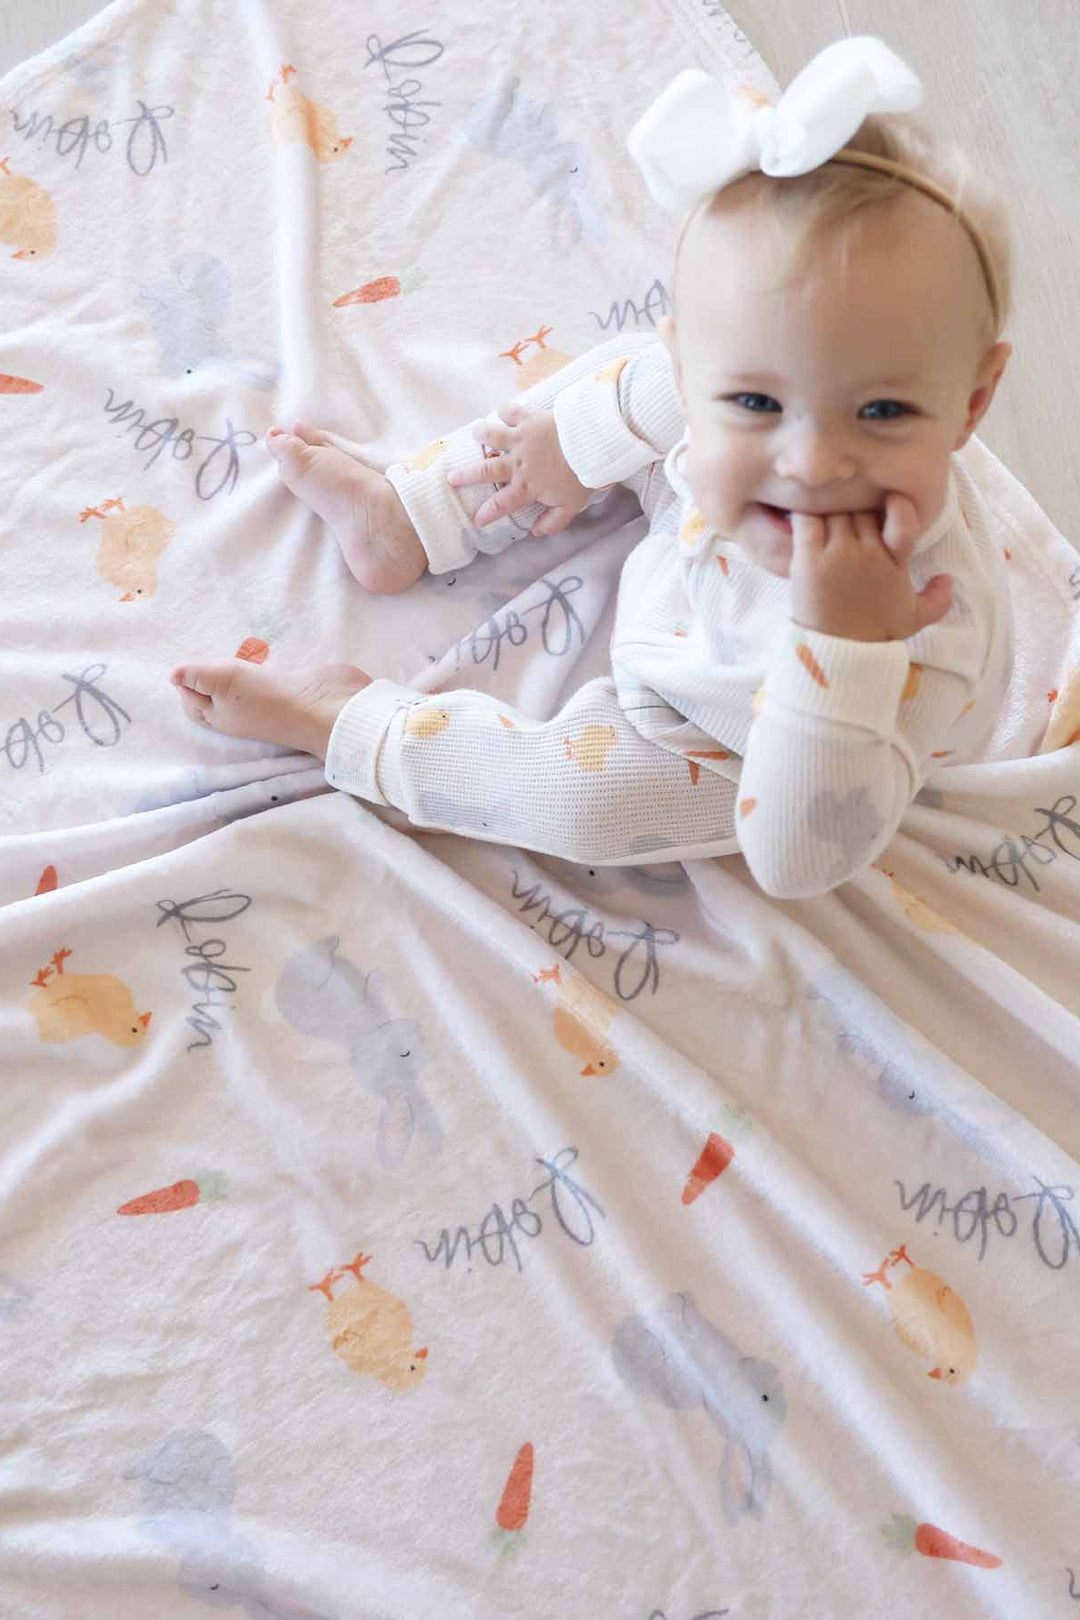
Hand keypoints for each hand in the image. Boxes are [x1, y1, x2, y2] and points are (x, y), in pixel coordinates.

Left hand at [170, 660, 371, 758]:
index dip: (187, 681)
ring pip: (239, 683)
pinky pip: (266, 675)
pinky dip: (260, 664)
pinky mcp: (287, 687)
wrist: (325, 708)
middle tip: (212, 653)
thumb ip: (197, 675)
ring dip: (235, 667)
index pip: (192, 700)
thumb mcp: (224, 683)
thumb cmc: (270, 699)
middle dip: (209, 672)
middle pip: (214, 691)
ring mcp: (265, 699)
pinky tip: (261, 653)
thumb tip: (173, 675)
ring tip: (234, 651)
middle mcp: (240, 710)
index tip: (191, 660)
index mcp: (220, 715)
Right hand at [446, 403, 591, 534]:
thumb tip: (536, 533)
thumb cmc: (581, 476)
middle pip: (486, 470)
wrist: (590, 444)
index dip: (487, 513)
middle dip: (466, 475)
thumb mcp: (570, 507)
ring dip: (482, 434)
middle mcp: (517, 463)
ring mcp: (521, 439)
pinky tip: (501, 412)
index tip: (477, 520)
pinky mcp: (529, 419)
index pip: (501, 504)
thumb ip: (552, 522)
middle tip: (451, 477)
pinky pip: (512, 412)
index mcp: (526, 487)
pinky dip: (505, 411)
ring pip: (493, 436)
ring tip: (474, 434)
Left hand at [789, 494, 951, 641]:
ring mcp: (840, 554)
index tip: (888, 506)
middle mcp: (870, 552)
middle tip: (842, 519)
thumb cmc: (877, 633)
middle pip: (860, 511)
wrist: (841, 653)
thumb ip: (937, 599)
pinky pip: (806, 521)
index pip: (902, 519)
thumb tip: (949, 579)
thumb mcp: (915, 619)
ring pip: (834, 512)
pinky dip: (802, 514)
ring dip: (827, 511)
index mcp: (896, 560)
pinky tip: (799, 518)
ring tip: (820, 517)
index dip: (897, 508)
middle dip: (853, 511)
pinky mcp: (810, 559)